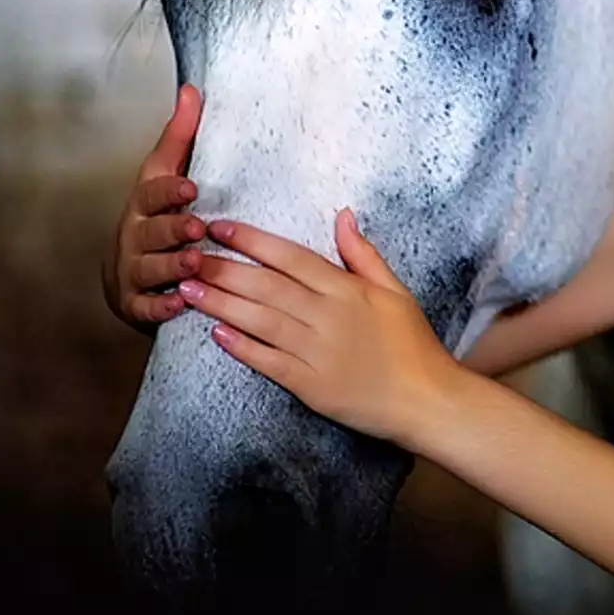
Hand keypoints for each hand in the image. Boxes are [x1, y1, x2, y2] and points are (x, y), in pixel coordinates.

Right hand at [102, 83, 206, 333]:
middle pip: (152, 232)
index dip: (170, 190)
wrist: (128, 274)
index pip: (153, 193)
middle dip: (172, 229)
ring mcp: (133, 271)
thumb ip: (181, 137)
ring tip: (194, 264)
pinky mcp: (136, 303)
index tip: (191, 188)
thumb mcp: (164, 174)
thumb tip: (192, 90)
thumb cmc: (156, 216)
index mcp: (145, 204)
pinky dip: (161, 307)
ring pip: (150, 269)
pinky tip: (179, 306)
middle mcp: (135, 236)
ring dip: (172, 267)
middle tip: (196, 228)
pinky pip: (147, 307)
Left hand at [178, 209, 460, 444]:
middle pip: (266, 286)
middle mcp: (327, 316)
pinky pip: (269, 362)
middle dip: (223, 269)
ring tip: (187, 289)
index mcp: (346, 289)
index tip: (219, 227)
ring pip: (260, 320)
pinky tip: (217, 334)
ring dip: (221, 304)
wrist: (426, 399)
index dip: (252, 240)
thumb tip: (343, 215)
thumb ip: (363, 254)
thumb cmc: (413, 344)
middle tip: (187, 256)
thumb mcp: (395, 290)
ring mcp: (317, 352)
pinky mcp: (310, 385)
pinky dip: (242, 348)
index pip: (290, 256)